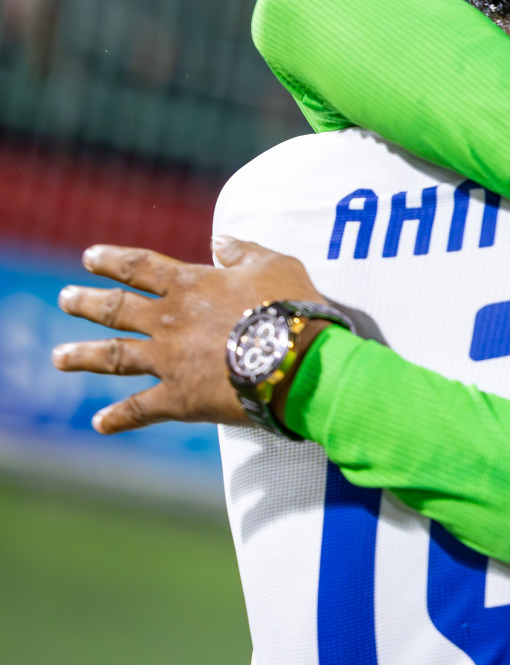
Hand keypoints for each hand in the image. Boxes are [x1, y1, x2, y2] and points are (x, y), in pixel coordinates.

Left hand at [52, 238, 323, 432]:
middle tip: (65, 299)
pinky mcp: (179, 398)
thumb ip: (243, 251)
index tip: (90, 257)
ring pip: (115, 356)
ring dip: (84, 355)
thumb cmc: (291, 306)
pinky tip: (100, 423)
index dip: (113, 260)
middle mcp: (170, 320)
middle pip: (117, 309)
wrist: (297, 358)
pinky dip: (119, 416)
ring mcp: (169, 360)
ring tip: (58, 356)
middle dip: (87, 303)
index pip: (141, 267)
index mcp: (190, 285)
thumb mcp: (274, 264)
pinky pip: (141, 408)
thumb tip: (220, 241)